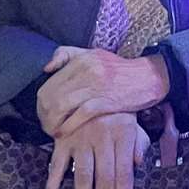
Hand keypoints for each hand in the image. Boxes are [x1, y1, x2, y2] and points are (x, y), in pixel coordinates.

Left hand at [38, 47, 169, 137]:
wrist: (147, 78)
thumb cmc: (119, 70)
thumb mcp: (94, 54)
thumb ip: (68, 55)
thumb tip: (47, 68)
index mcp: (82, 58)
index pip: (49, 83)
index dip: (42, 103)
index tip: (44, 112)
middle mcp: (87, 70)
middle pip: (51, 97)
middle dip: (44, 116)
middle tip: (47, 124)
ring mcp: (95, 86)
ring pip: (60, 108)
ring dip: (52, 124)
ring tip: (54, 130)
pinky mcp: (104, 102)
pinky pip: (76, 117)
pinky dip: (66, 128)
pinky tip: (65, 133)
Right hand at [42, 111, 148, 188]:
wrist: (92, 79)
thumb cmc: (116, 107)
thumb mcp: (133, 119)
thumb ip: (138, 142)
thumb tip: (139, 164)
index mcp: (123, 133)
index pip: (124, 173)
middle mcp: (102, 137)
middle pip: (104, 180)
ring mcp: (81, 138)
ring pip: (82, 177)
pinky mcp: (63, 139)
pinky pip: (55, 166)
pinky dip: (50, 187)